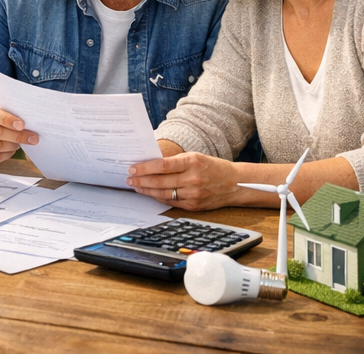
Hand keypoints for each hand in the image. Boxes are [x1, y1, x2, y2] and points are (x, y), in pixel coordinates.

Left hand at [127, 150, 241, 210]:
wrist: (235, 184)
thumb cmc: (212, 166)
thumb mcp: (194, 157)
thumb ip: (174, 161)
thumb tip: (151, 164)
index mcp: (192, 162)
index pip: (162, 165)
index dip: (145, 168)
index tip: (133, 168)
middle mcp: (193, 179)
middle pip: (161, 181)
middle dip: (142, 181)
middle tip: (129, 179)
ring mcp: (194, 195)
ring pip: (164, 194)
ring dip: (147, 191)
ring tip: (136, 186)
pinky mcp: (194, 206)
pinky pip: (172, 202)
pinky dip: (159, 198)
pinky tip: (150, 194)